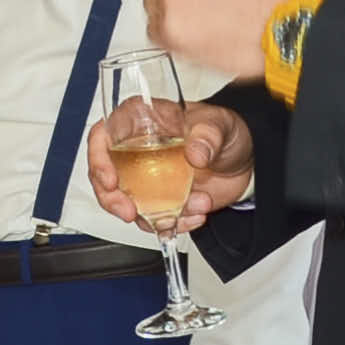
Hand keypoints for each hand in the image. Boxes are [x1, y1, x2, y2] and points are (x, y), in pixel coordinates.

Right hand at [88, 101, 254, 234]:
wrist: (245, 161)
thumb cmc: (224, 131)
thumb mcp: (219, 124)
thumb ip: (208, 135)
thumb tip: (195, 152)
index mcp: (141, 121)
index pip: (103, 135)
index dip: (99, 159)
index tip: (110, 180)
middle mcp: (136, 149)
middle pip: (104, 176)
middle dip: (113, 199)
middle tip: (131, 212)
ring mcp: (145, 178)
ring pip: (125, 203)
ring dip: (155, 214)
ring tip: (193, 206)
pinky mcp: (159, 200)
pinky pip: (153, 219)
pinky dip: (174, 223)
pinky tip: (196, 214)